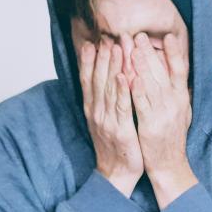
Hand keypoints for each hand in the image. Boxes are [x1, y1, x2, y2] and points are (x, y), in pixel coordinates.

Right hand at [79, 39, 143, 196]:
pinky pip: (121, 107)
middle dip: (102, 57)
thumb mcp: (104, 122)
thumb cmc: (114, 147)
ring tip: (116, 48)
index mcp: (92, 110)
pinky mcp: (120, 130)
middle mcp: (96, 112)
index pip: (88, 80)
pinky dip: (121, 90)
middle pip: (97, 79)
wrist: (116, 174)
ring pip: (109, 89)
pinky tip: (123, 76)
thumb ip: (103, 102)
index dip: (89, 61)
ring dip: (112, 66)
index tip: (92, 42)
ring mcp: (107, 121)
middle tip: (107, 37)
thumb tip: (103, 82)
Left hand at [131, 32, 196, 208]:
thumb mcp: (181, 113)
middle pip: (163, 73)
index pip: (180, 71)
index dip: (175, 53)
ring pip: (152, 85)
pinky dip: (137, 90)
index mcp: (181, 99)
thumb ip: (179, 94)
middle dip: (150, 53)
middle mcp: (175, 104)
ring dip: (141, 66)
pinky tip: (130, 77)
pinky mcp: (151, 126)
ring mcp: (164, 115)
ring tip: (132, 48)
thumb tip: (180, 75)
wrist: (169, 166)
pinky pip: (143, 105)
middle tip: (138, 35)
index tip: (169, 36)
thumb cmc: (171, 139)